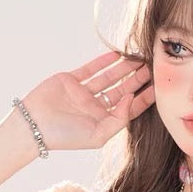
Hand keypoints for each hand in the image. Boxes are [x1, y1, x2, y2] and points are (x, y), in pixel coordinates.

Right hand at [19, 49, 154, 151]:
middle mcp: (95, 107)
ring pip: (108, 77)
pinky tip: (117, 54)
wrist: (34, 126)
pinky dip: (103, 61)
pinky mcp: (70, 80)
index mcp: (103, 122)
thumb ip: (118, 119)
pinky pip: (90, 69)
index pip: (128, 108)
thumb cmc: (66, 137)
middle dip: (136, 79)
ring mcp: (83, 92)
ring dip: (123, 68)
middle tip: (152, 67)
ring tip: (139, 58)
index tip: (158, 88)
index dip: (143, 98)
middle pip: (121, 90)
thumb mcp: (98, 135)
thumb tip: (131, 99)